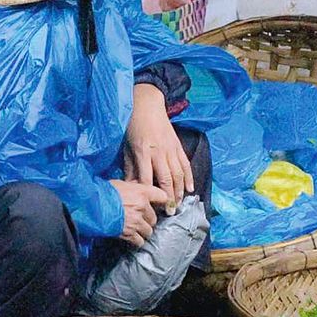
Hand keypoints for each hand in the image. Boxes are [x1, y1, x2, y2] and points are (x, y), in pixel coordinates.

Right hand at [109, 178, 169, 247]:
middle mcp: (142, 207)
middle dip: (148, 220)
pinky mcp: (129, 233)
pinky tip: (132, 238)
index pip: (163, 197)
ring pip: (149, 231)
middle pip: (154, 218)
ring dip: (143, 231)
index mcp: (142, 192)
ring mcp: (136, 221)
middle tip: (141, 219)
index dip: (163, 202)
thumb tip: (138, 188)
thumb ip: (133, 188)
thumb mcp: (120, 183)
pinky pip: (140, 241)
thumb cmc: (103, 192)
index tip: (161, 205)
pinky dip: (137, 241)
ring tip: (136, 229)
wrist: (91, 205)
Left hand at [123, 83, 192, 207]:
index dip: (149, 193)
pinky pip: (185, 164)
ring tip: (179, 204)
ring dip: (180, 191)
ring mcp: (170, 149)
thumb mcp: (127, 147)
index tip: (150, 206)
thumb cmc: (133, 127)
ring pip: (178, 174)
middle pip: (166, 179)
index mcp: (143, 152)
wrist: (147, 104)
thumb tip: (132, 186)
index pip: (146, 178)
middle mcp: (158, 152)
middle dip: (169, 197)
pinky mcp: (178, 146)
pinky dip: (189, 177)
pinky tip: (190, 188)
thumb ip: (130, 167)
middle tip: (170, 212)